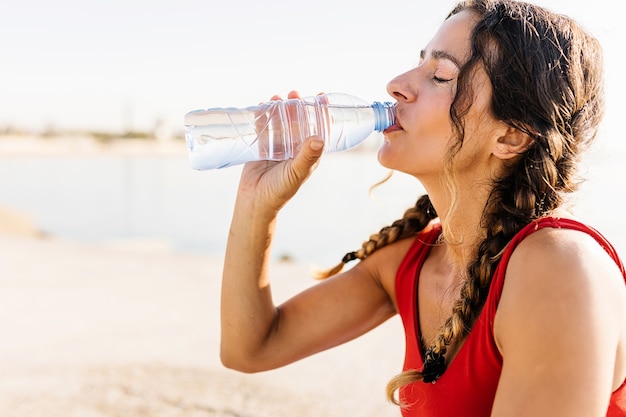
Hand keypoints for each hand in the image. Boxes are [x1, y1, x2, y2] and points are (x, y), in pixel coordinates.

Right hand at [238, 91, 324, 211]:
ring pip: (280, 122)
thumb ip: (307, 156)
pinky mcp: (261, 147)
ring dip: (280, 109)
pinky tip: (262, 106)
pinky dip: (263, 116)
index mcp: (307, 153)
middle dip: (297, 106)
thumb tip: (319, 138)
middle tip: (294, 93)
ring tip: (277, 97)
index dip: (321, 113)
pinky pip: (263, 128)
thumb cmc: (280, 191)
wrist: (255, 201)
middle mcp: (294, 148)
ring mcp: (277, 147)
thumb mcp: (297, 172)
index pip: (318, 129)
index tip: (321, 96)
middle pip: (298, 121)